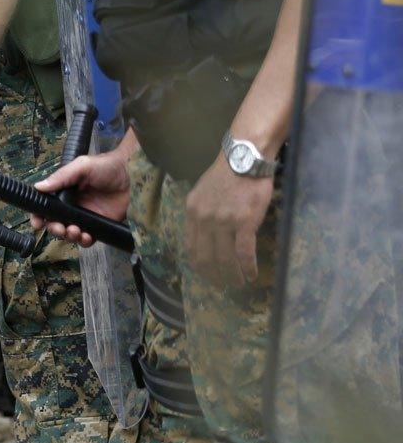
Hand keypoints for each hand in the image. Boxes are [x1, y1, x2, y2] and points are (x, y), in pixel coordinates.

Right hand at [29, 146, 131, 245]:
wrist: (134, 175)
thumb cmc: (107, 166)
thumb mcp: (82, 166)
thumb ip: (61, 177)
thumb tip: (38, 187)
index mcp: (65, 192)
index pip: (47, 206)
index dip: (40, 216)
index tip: (37, 222)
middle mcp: (73, 206)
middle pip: (56, 223)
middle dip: (54, 229)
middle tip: (60, 228)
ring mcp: (86, 217)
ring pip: (70, 233)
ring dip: (68, 236)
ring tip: (74, 230)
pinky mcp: (99, 226)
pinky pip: (88, 239)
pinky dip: (84, 241)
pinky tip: (87, 236)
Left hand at [185, 156, 273, 285]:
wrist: (245, 156)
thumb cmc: (226, 173)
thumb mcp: (201, 193)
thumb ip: (200, 214)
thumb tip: (202, 235)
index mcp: (192, 214)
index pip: (191, 249)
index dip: (199, 266)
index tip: (206, 275)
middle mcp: (204, 221)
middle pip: (206, 258)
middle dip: (214, 276)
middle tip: (222, 286)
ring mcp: (223, 222)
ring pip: (225, 259)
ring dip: (232, 276)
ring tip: (238, 284)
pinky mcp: (244, 223)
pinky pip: (244, 253)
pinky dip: (248, 268)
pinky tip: (252, 275)